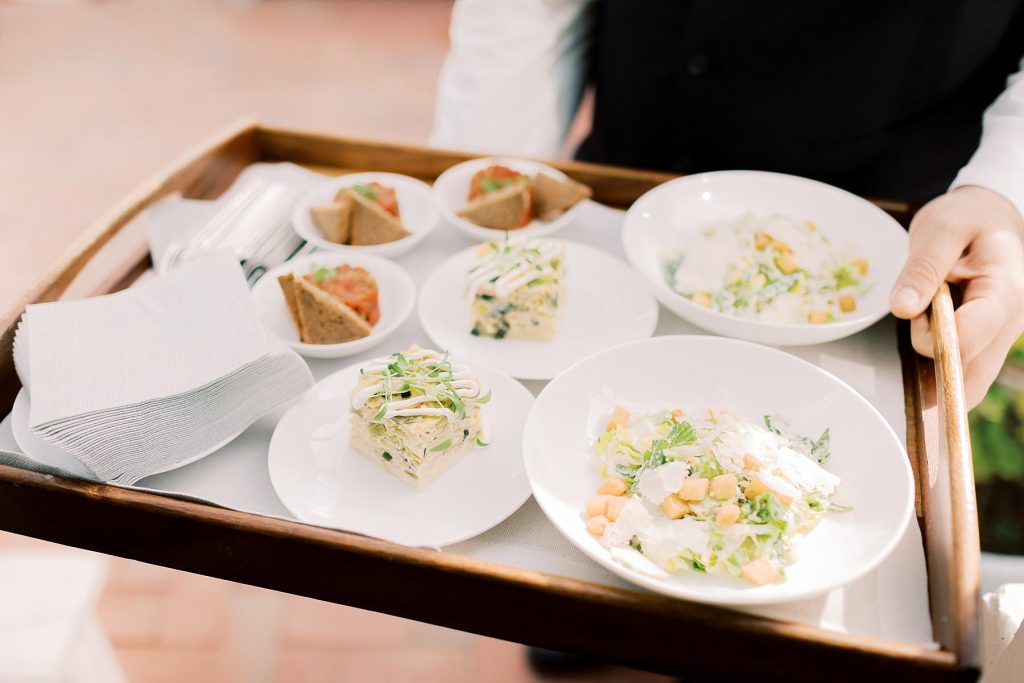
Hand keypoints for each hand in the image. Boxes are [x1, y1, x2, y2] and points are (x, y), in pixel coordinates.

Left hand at [890, 185, 1023, 407]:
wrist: (991, 216)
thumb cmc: (967, 218)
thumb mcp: (941, 229)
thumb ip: (921, 269)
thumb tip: (902, 308)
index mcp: (1006, 292)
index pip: (968, 340)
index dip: (930, 336)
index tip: (914, 308)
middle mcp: (1011, 323)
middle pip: (969, 377)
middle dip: (932, 361)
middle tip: (919, 315)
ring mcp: (1002, 337)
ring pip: (969, 384)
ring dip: (935, 366)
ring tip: (927, 315)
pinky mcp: (990, 343)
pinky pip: (966, 373)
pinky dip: (941, 368)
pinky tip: (928, 335)